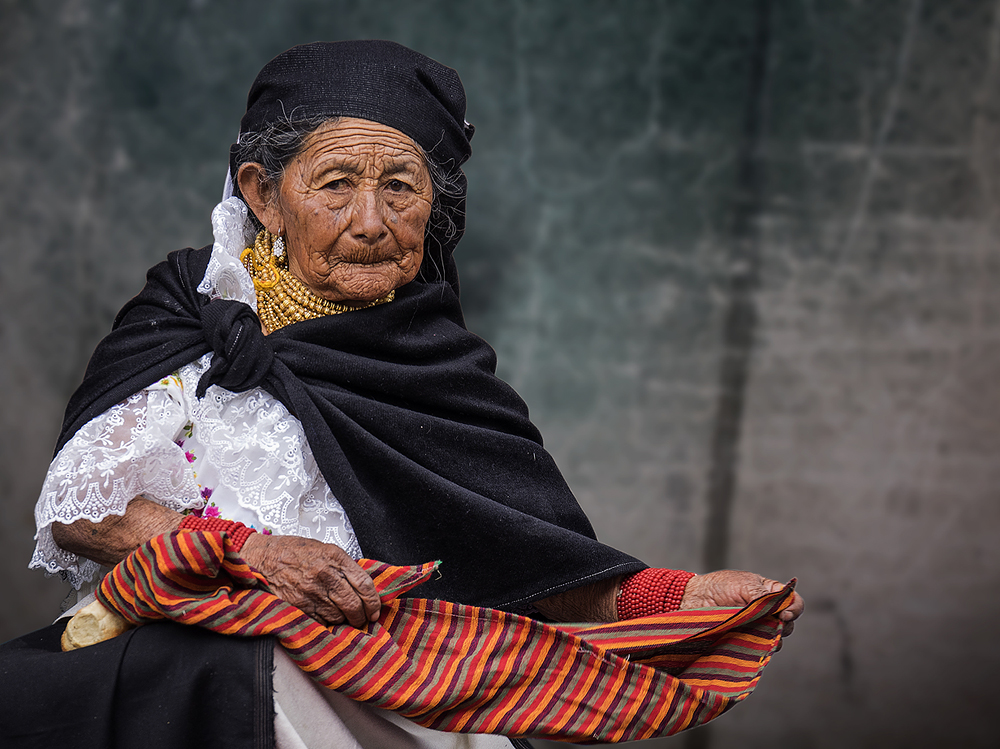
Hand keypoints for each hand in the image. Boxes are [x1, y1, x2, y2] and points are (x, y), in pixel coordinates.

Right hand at [241, 533, 380, 627]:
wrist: (261, 558)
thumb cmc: (291, 552)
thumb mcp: (322, 549)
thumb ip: (342, 566)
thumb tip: (362, 586)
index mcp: (334, 557)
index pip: (364, 583)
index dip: (373, 601)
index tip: (375, 609)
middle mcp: (325, 574)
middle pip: (353, 604)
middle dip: (362, 616)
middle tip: (363, 619)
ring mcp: (311, 592)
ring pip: (338, 616)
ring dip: (343, 620)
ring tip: (343, 618)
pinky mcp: (298, 606)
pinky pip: (320, 621)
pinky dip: (326, 622)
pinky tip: (326, 617)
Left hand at [681, 569, 803, 637]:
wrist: (693, 598)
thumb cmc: (718, 586)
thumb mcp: (745, 584)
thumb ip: (765, 597)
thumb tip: (783, 612)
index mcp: (770, 594)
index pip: (795, 603)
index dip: (794, 609)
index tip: (784, 614)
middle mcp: (766, 612)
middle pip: (788, 625)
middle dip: (783, 626)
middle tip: (769, 624)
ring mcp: (756, 628)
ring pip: (775, 640)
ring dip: (770, 639)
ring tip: (753, 632)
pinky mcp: (744, 642)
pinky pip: (758, 650)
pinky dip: (757, 648)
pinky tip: (748, 643)